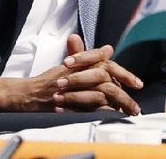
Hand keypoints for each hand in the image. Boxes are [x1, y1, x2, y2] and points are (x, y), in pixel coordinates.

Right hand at [0, 34, 142, 114]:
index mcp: (77, 63)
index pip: (104, 63)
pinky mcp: (69, 102)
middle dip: (124, 91)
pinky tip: (114, 116)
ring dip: (119, 103)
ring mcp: (72, 88)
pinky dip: (105, 111)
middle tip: (136, 103)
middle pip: (106, 77)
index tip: (137, 83)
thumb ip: (87, 57)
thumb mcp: (67, 67)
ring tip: (130, 111)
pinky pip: (92, 107)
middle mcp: (75, 73)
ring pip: (101, 92)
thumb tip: (107, 49)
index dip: (122, 71)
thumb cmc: (48, 82)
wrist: (27, 94)